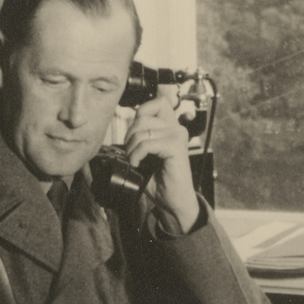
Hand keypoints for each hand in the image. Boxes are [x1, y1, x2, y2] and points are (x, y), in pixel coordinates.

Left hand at [122, 86, 200, 233]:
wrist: (174, 201)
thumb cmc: (161, 180)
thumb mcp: (148, 154)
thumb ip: (142, 137)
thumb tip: (126, 130)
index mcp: (171, 127)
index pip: (156, 103)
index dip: (140, 114)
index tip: (135, 136)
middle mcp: (177, 128)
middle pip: (143, 117)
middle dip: (130, 135)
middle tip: (131, 153)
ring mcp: (177, 136)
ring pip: (143, 130)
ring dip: (132, 147)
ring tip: (135, 161)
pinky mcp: (176, 148)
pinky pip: (147, 143)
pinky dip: (137, 155)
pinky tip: (138, 164)